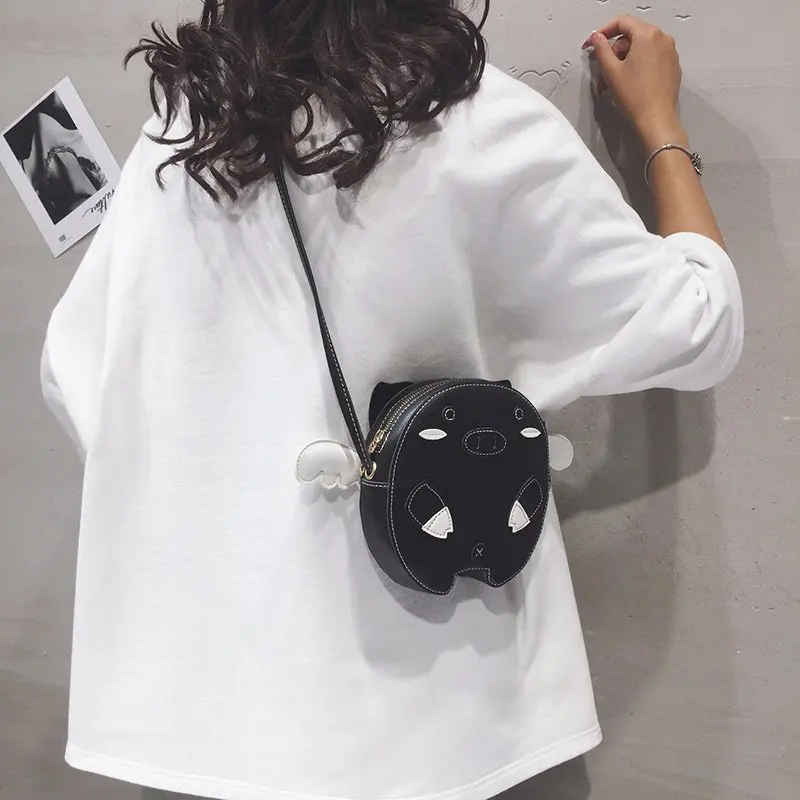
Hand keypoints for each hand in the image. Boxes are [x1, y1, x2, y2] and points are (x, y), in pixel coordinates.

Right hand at [583, 16, 685, 149]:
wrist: (656, 120)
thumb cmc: (636, 97)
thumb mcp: (611, 71)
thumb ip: (601, 49)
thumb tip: (597, 37)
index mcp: (648, 35)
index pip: (622, 22)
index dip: (603, 32)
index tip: (592, 43)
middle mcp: (662, 39)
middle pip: (632, 35)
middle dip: (614, 51)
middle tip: (603, 70)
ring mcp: (670, 52)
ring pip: (641, 48)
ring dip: (624, 60)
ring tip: (614, 81)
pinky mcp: (672, 66)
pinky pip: (651, 58)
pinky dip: (638, 65)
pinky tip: (629, 83)